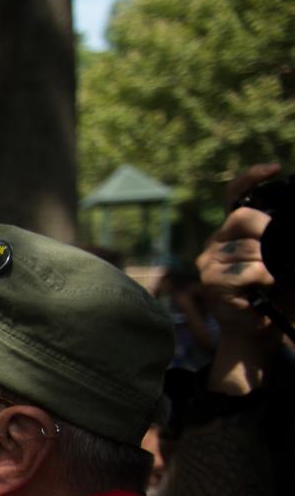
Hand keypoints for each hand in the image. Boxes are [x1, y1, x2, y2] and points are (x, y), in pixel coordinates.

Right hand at [198, 168, 279, 328]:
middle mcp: (217, 241)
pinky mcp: (212, 281)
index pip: (235, 194)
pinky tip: (264, 287)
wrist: (260, 327)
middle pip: (241, 216)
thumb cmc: (276, 291)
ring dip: (272, 263)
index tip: (274, 168)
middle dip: (270, 229)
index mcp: (233, 230)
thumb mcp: (283, 256)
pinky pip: (248, 270)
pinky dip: (265, 278)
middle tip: (285, 248)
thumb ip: (281, 235)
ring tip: (275, 278)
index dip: (251, 177)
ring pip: (249, 247)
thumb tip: (287, 224)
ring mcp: (210, 261)